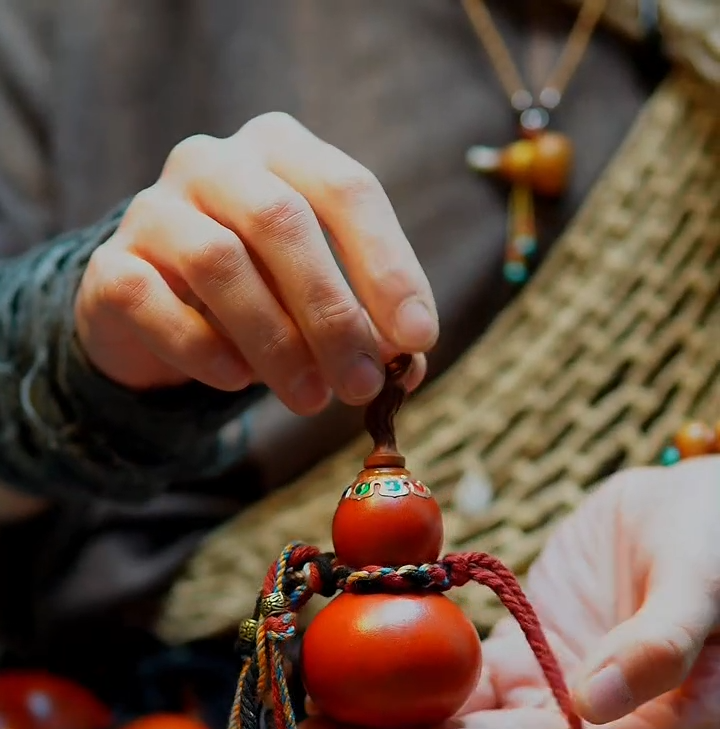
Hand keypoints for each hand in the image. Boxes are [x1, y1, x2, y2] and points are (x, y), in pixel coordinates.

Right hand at [75, 113, 436, 412]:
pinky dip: (203, 349)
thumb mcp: (317, 299)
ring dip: (275, 341)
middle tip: (360, 384)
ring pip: (219, 260)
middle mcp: (213, 161)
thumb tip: (406, 369)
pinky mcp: (111, 264)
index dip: (388, 266)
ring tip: (310, 398)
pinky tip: (236, 382)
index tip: (418, 337)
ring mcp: (154, 207)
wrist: (149, 308)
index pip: (347, 190)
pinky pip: (155, 302)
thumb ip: (365, 325)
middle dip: (331, 313)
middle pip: (282, 222)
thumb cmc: (256, 294)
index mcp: (281, 150)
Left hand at [304, 459, 719, 728]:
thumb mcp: (702, 581)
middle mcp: (602, 728)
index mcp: (662, 727)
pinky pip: (465, 678)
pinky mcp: (531, 660)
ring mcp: (561, 695)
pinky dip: (410, 678)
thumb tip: (590, 706)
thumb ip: (659, 644)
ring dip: (396, 724)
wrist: (706, 508)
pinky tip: (351, 676)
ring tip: (316, 722)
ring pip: (471, 721)